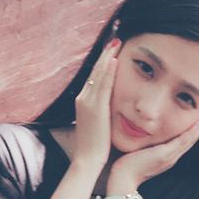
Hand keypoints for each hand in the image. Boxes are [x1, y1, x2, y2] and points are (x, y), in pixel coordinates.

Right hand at [72, 39, 119, 173]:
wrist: (87, 160)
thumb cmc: (93, 146)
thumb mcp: (94, 124)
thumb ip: (99, 111)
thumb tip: (106, 106)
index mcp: (82, 101)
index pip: (93, 76)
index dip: (102, 61)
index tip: (111, 49)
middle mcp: (83, 98)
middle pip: (94, 70)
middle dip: (105, 53)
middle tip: (115, 38)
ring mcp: (88, 102)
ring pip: (98, 74)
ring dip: (107, 57)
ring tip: (117, 42)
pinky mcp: (96, 108)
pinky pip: (103, 85)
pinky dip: (108, 71)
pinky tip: (115, 59)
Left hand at [108, 110, 198, 189]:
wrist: (123, 179)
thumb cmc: (128, 167)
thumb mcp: (141, 154)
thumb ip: (146, 148)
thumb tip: (145, 139)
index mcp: (167, 158)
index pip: (184, 142)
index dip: (193, 131)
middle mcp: (171, 158)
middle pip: (191, 141)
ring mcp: (169, 157)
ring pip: (190, 140)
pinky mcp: (164, 154)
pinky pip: (182, 141)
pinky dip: (192, 132)